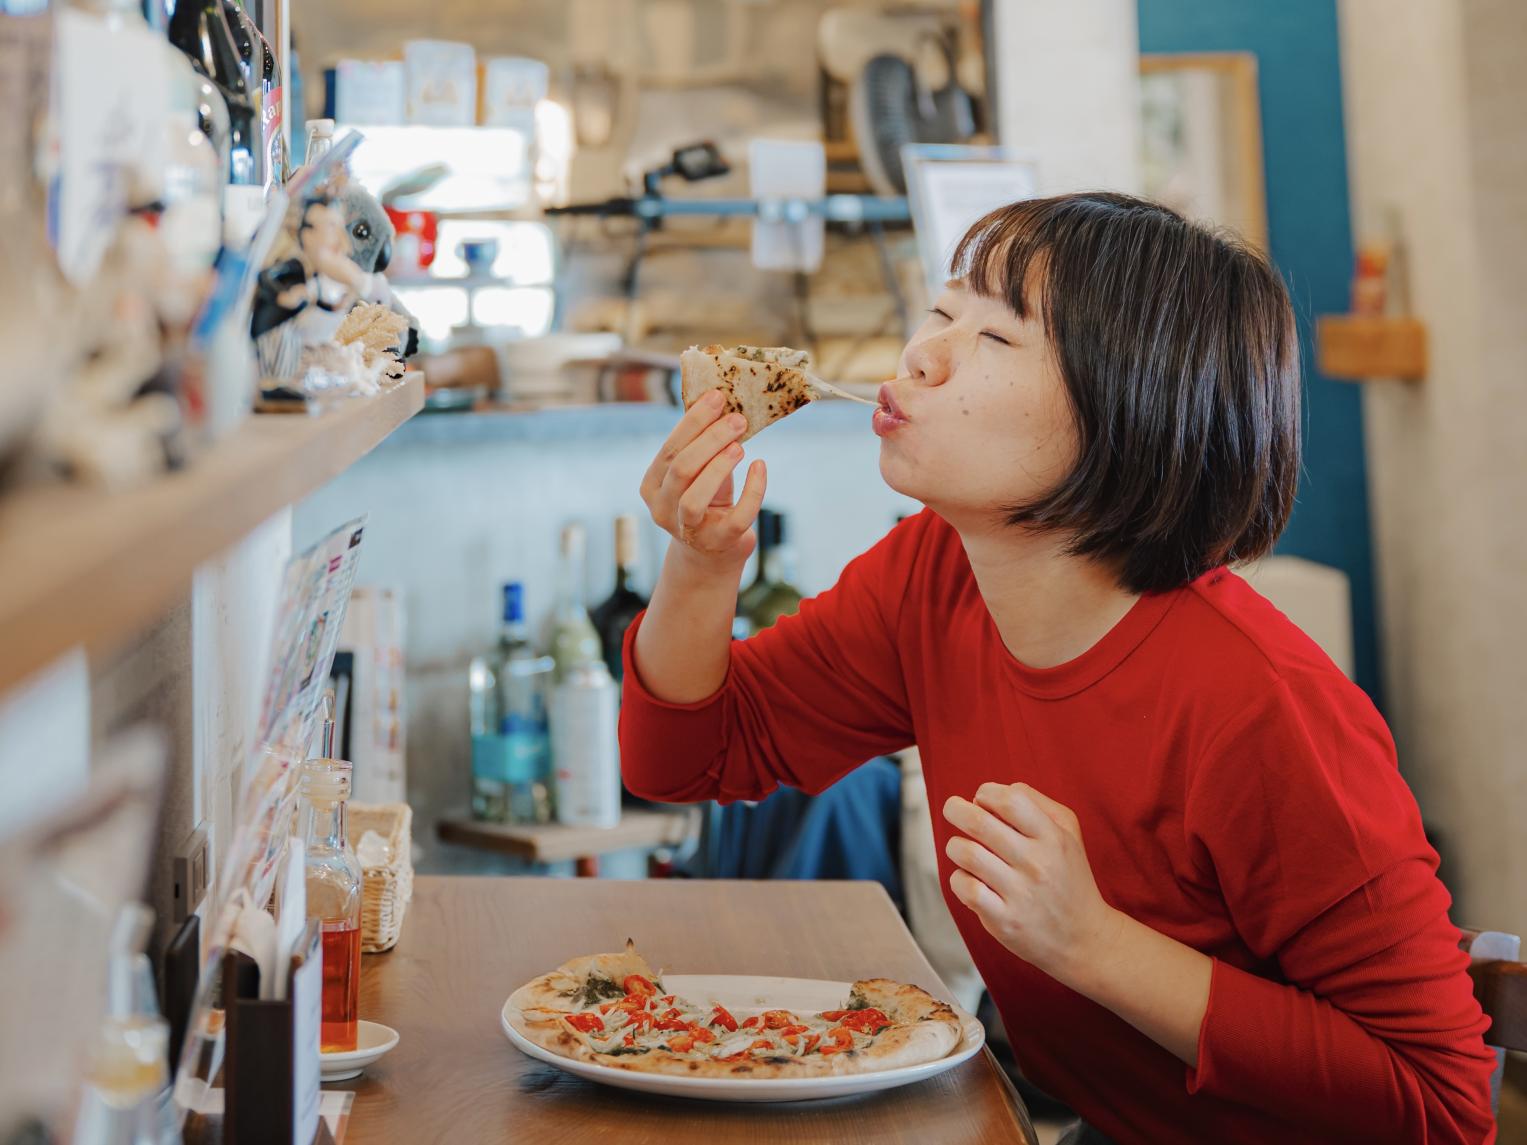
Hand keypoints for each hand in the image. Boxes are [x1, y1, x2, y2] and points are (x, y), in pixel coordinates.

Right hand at [641, 389, 765, 572]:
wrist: (712, 553)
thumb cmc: (706, 501)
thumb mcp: (697, 472)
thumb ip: (702, 445)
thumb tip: (720, 400)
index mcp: (652, 486)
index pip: (669, 449)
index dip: (693, 422)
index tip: (717, 397)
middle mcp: (662, 509)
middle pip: (681, 468)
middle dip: (710, 438)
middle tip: (737, 418)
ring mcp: (688, 529)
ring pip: (694, 497)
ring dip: (719, 466)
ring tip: (741, 445)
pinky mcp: (719, 542)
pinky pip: (737, 516)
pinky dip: (752, 490)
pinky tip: (760, 467)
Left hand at [942, 783, 1122, 986]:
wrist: (1084, 938)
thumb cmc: (1068, 877)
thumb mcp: (1068, 833)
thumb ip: (1037, 803)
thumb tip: (997, 791)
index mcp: (1053, 838)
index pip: (1011, 800)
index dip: (987, 793)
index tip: (981, 799)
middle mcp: (1037, 864)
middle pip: (980, 823)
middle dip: (956, 809)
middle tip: (953, 809)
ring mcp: (1020, 894)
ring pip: (967, 854)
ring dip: (955, 845)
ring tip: (961, 848)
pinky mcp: (1005, 920)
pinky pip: (966, 889)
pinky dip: (958, 878)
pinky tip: (968, 878)